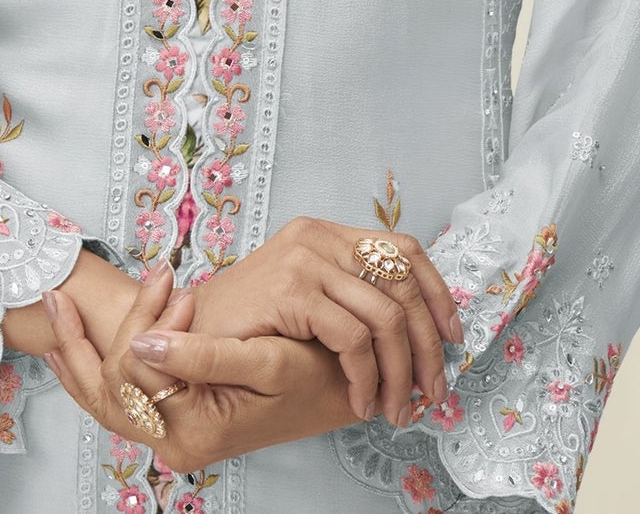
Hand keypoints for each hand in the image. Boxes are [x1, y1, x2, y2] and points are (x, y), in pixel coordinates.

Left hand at [42, 261, 359, 473]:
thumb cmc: (315, 374)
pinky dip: (91, 367)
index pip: (130, 373)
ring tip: (56, 308)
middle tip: (61, 292)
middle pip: (102, 390)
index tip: (171, 283)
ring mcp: (171, 437)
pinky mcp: (174, 422)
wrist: (340, 394)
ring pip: (101, 397)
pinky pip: (117, 400)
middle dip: (80, 338)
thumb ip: (203, 355)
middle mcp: (174, 444)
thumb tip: (141, 341)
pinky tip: (73, 342)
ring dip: (76, 351)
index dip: (142, 324)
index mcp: (193, 430)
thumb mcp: (268, 361)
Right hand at [147, 217, 459, 425]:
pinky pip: (353, 337)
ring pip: (385, 316)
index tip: (453, 337)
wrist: (186, 333)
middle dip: (428, 345)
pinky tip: (362, 400)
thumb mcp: (306, 301)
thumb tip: (416, 334)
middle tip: (432, 391)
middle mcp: (319, 236)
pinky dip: (366, 376)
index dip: (436, 293)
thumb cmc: (246, 328)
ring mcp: (305, 258)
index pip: (404, 249)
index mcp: (327, 234)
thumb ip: (348, 299)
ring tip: (397, 407)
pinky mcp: (292, 288)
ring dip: (401, 372)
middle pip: (403, 283)